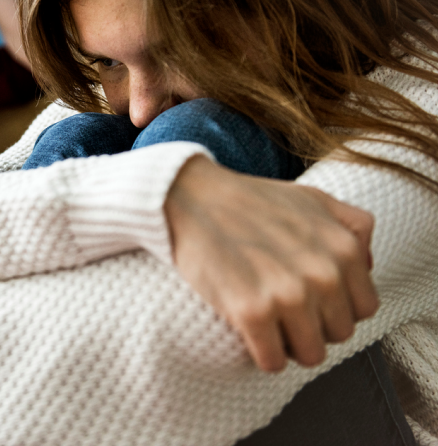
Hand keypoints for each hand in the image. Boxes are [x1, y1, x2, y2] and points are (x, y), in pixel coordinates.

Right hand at [165, 155, 378, 371]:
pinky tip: (248, 330)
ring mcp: (287, 295)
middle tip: (283, 307)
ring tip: (267, 321)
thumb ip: (353, 226)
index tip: (310, 298)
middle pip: (337, 334)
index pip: (363, 308)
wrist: (191, 196)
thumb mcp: (312, 198)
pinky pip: (272, 361)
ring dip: (288, 344)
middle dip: (313, 325)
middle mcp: (323, 274)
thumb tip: (366, 265)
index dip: (335, 306)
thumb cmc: (248, 199)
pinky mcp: (251, 312)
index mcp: (343, 249)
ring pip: (309, 354)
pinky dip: (261, 353)